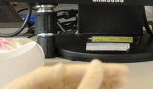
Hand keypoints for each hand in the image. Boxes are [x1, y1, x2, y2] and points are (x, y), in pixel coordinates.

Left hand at [2, 59, 127, 88]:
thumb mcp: (29, 86)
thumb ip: (49, 77)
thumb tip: (67, 65)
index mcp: (40, 79)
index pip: (72, 70)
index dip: (93, 69)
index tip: (113, 69)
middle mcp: (46, 85)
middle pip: (78, 77)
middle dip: (102, 75)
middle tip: (123, 74)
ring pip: (79, 87)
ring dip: (100, 84)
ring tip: (119, 82)